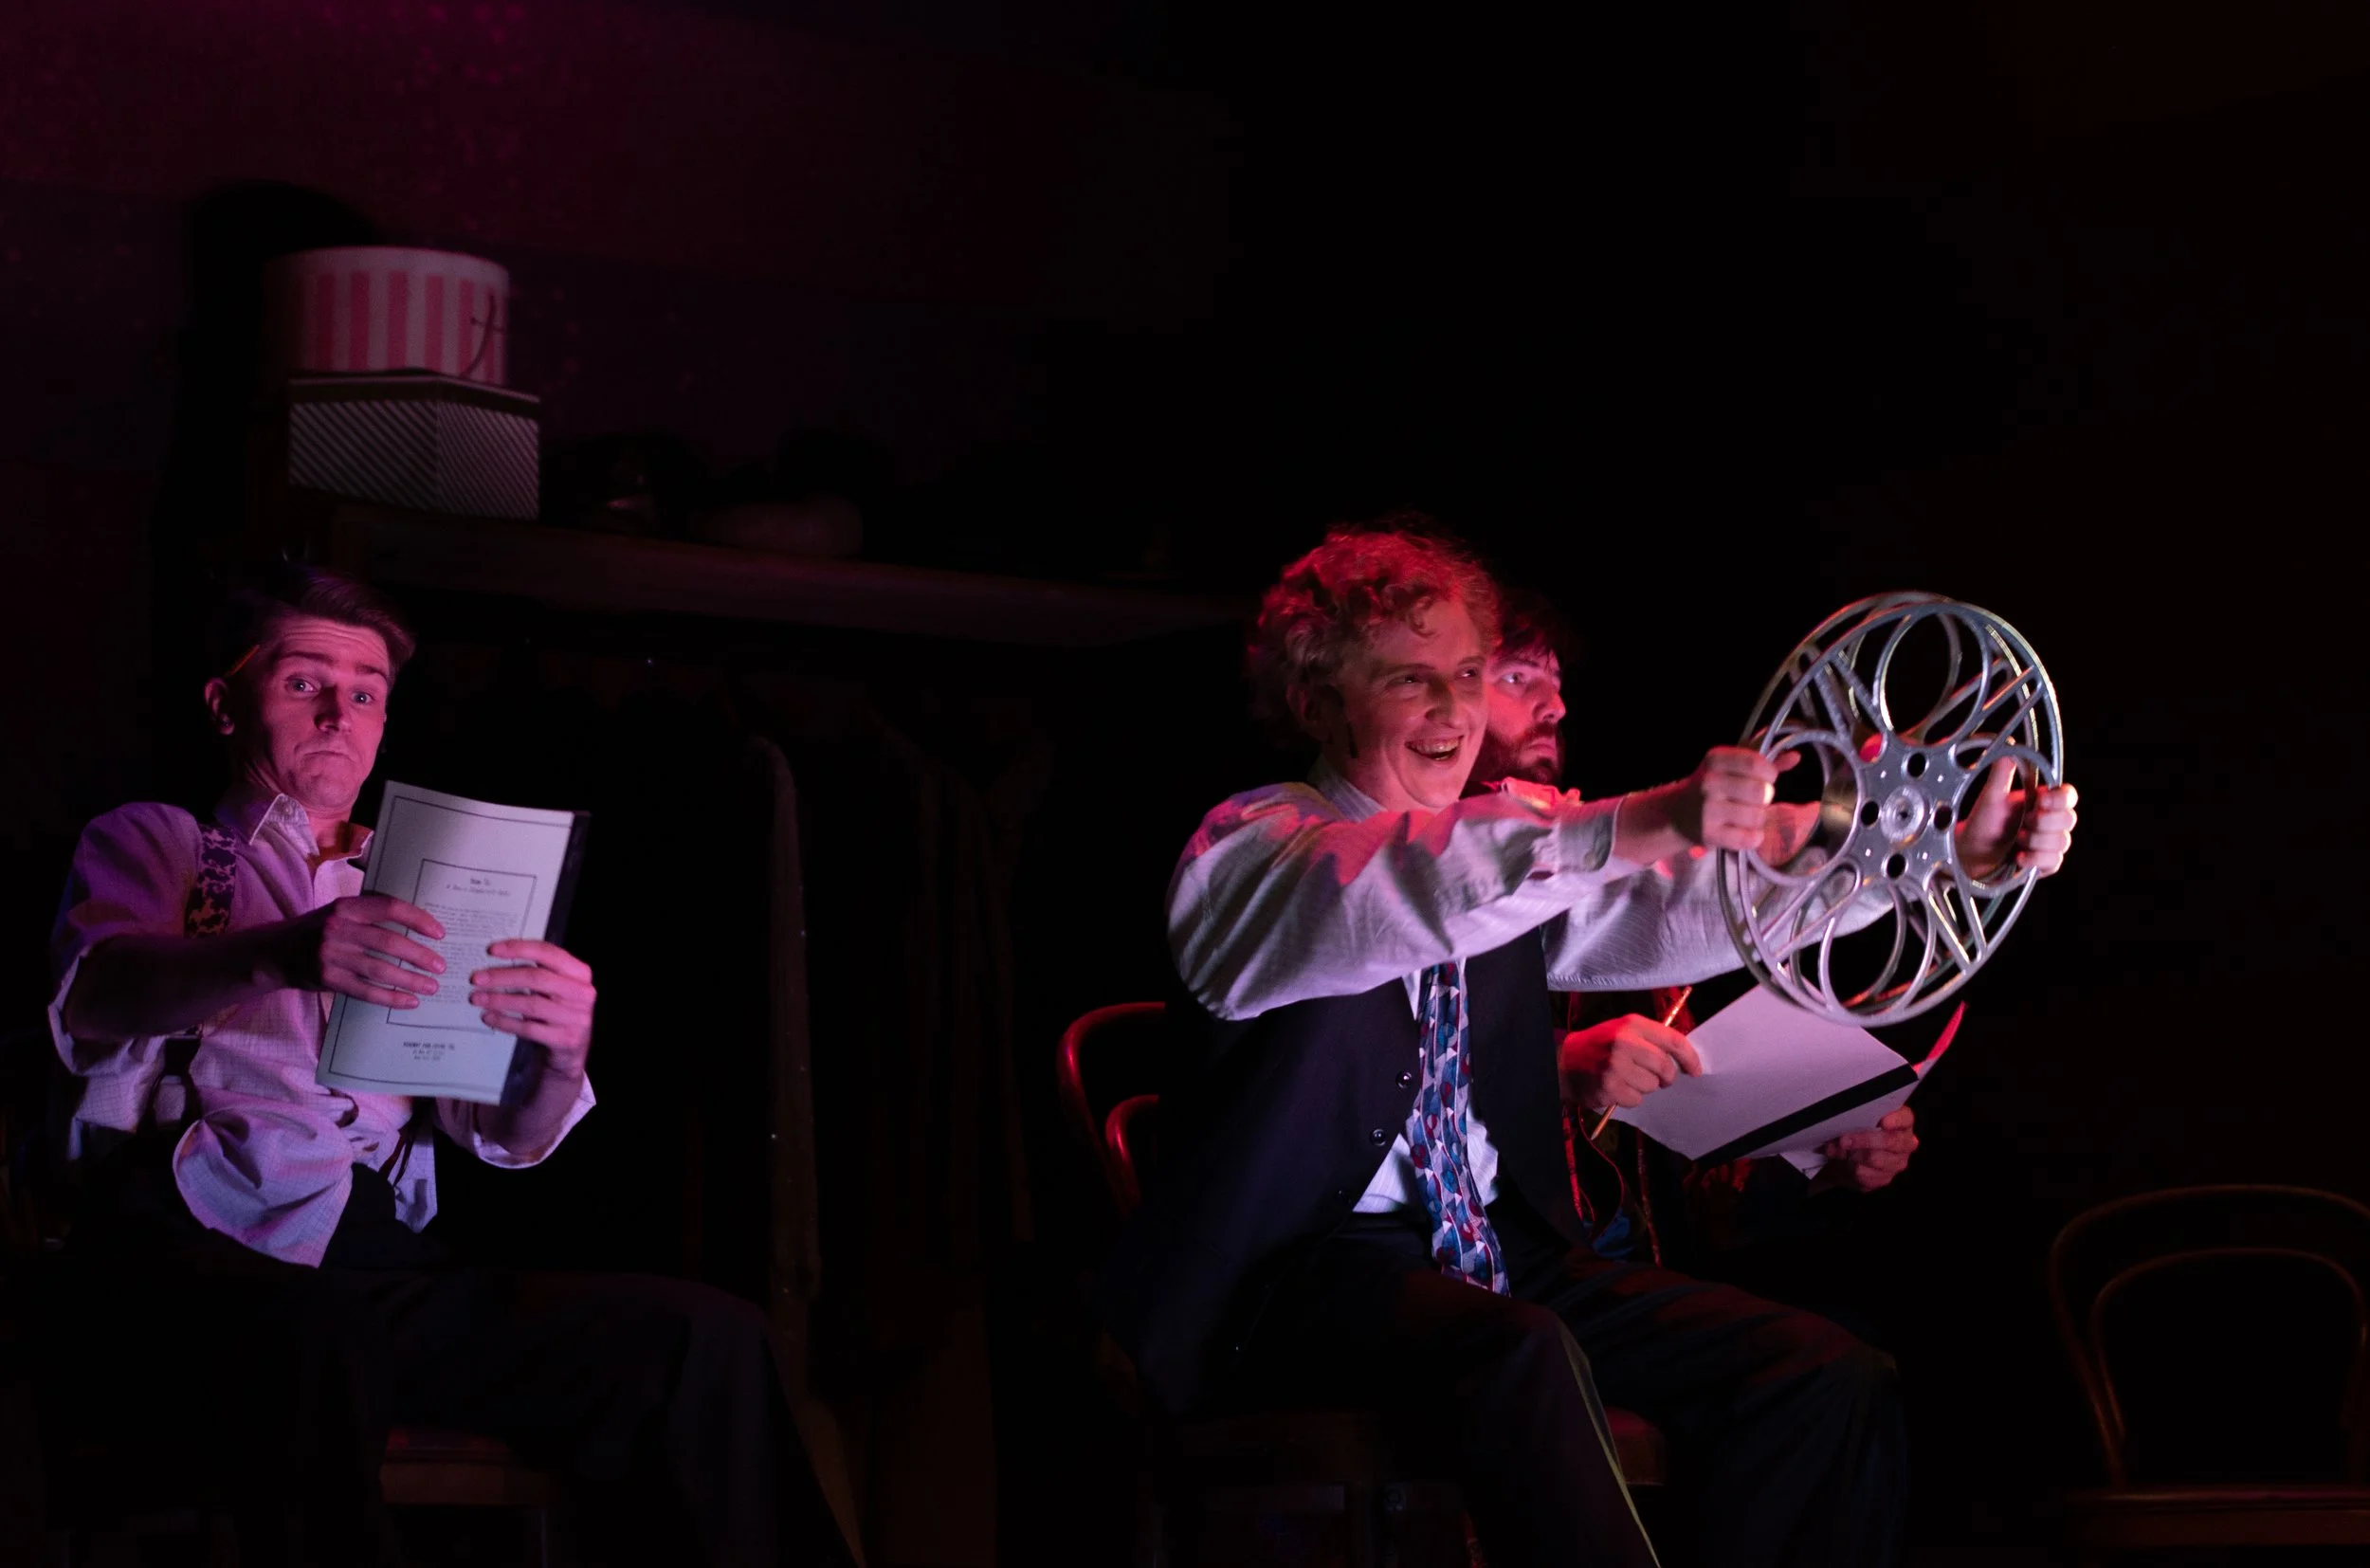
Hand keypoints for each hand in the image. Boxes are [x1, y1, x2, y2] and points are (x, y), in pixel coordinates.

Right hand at [279, 894, 445, 1007]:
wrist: (274, 952)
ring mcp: (330, 955)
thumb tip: (417, 922)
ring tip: (431, 987)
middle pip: (388, 942)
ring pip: (379, 970)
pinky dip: (390, 997)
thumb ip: (369, 913)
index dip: (418, 919)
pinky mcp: (327, 979)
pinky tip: (409, 1001)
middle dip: (419, 956)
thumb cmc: (318, 929)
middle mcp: (337, 928)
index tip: (439, 933)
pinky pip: (365, 991)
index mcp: (345, 906)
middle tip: (440, 966)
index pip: (389, 908)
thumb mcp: (338, 911)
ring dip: (410, 980)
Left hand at [470, 940, 596, 1077]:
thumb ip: (537, 971)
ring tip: (477, 998)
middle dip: (502, 976)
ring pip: (531, 1004)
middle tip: (476, 978)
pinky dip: (505, 1022)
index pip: (549, 953)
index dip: (519, 949)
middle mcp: (582, 993)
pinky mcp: (565, 1039)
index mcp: (580, 973)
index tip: (492, 950)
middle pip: (537, 978)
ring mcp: (576, 1017)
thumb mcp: (556, 987)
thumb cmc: (558, 1010)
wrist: (573, 1049)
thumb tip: (497, 959)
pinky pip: (528, 1028)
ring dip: (499, 1000)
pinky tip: (489, 1017)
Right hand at [1560, 1015, 1702, 1112]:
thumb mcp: (1623, 1030)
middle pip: (1665, 1067)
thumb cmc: (1599, 1046)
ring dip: (1644, 1087)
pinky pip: (1636, 1099)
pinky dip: (1630, 1098)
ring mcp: (1615, 1066)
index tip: (1695, 1070)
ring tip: (1627, 1079)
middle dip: (1666, 1077)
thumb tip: (1683, 1056)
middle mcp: (1624, 1042)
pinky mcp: (1609, 1087)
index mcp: (1632, 1024)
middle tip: (1659, 1079)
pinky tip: (1617, 1088)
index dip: (1690, 1058)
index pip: (1673, 1040)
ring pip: (1652, 1086)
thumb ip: (1651, 1038)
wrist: (1564, 1062)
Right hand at [1672, 747, 1798, 853]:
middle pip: (1761, 792)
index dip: (1769, 774)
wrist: (1677, 814)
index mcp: (1715, 759)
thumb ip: (1764, 759)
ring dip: (1758, 819)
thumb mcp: (1732, 766)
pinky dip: (1753, 838)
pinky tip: (1744, 832)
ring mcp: (1708, 810)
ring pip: (1757, 817)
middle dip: (1764, 798)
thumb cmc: (1713, 786)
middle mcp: (1709, 782)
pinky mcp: (1710, 834)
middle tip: (1753, 800)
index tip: (1766, 778)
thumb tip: (1795, 757)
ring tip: (1745, 816)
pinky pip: (1749, 839)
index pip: (1756, 763)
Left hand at [1812, 1106, 1917, 1192]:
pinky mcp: (1886, 1178)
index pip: (1905, 1118)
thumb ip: (1851, 1121)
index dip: (1896, 1120)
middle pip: (1890, 1141)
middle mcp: (1906, 1143)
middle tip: (1844, 1140)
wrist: (1848, 1156)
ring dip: (1854, 1155)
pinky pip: (1866, 1175)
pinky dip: (1851, 1169)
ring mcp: (1898, 1162)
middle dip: (1865, 1140)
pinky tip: (1847, 1163)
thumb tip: (1842, 1136)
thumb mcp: (1854, 1121)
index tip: (1883, 1122)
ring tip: (1842, 1150)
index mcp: (1902, 1122)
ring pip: (1875, 1159)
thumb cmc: (1856, 1131)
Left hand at [1957, 759, 2080, 878]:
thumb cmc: (1982, 823)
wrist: (1970, 852)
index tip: (2040, 800)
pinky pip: (2054, 862)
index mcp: (2041, 802)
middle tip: (2023, 823)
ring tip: (2018, 839)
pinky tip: (2020, 857)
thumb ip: (2001, 774)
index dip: (2060, 799)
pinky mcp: (2044, 864)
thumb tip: (2010, 748)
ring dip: (2038, 841)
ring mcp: (2048, 843)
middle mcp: (2048, 821)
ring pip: (2062, 842)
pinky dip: (2036, 859)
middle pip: (2069, 819)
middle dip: (2044, 822)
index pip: (2067, 796)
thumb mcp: (1990, 797)